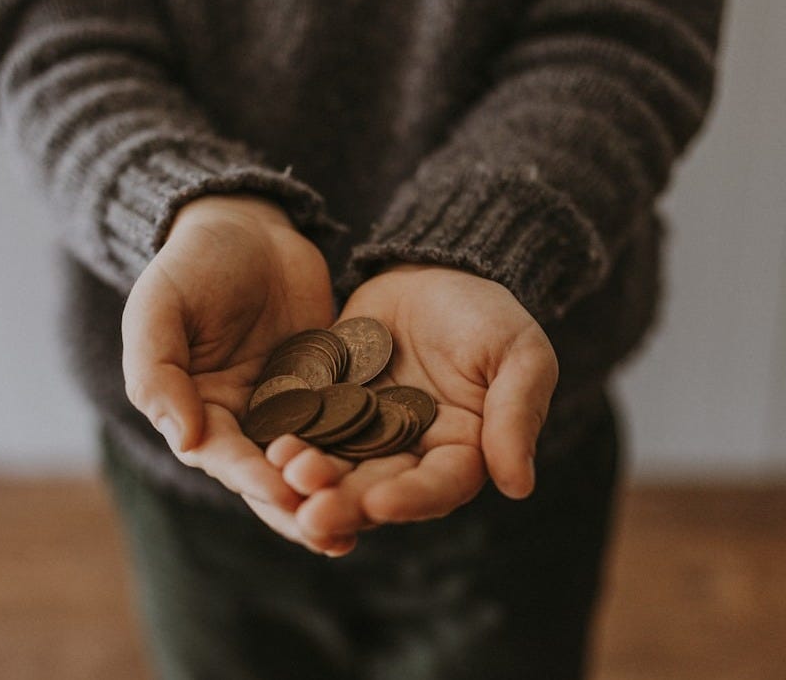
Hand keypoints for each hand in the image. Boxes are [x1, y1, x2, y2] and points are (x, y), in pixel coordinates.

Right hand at [122, 194, 332, 520]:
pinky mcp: (328, 389)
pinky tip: (394, 472)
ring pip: (311, 461)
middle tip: (332, 534)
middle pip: (269, 475)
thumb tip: (185, 440)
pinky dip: (363, 451)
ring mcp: (288, 408)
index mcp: (196, 410)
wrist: (246, 226)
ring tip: (363, 523)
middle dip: (298, 506)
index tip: (282, 493)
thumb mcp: (160, 307)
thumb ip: (159, 372)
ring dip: (333, 493)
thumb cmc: (191, 264)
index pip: (223, 456)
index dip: (251, 476)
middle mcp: (242, 421)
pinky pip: (346, 424)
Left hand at [273, 264, 557, 552]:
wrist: (431, 270)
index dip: (411, 499)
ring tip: (286, 475)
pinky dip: (288, 439)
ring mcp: (363, 433)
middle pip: (377, 489)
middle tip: (313, 514)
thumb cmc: (487, 313)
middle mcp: (408, 454)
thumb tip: (518, 486)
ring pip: (336, 467)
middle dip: (346, 502)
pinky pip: (305, 428)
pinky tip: (267, 445)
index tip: (380, 504)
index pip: (438, 486)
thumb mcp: (518, 354)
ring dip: (310, 479)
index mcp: (461, 452)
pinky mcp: (326, 407)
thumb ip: (516, 415)